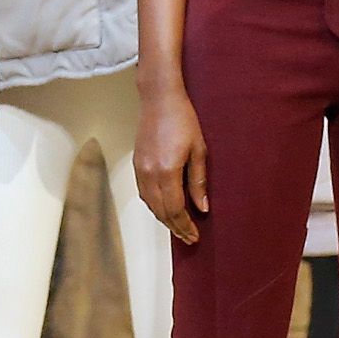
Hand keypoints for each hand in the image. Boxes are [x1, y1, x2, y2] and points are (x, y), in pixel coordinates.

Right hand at [133, 88, 209, 242]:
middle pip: (161, 210)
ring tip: (178, 228)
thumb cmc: (182, 119)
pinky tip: (163, 208)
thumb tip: (202, 208)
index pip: (176, 209)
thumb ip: (198, 181)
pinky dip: (154, 206)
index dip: (185, 225)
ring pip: (150, 204)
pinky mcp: (136, 164)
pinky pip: (143, 193)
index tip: (195, 235)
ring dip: (164, 219)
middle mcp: (150, 174)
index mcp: (167, 171)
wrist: (159, 99)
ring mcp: (140, 169)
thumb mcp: (199, 150)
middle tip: (189, 238)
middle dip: (175, 227)